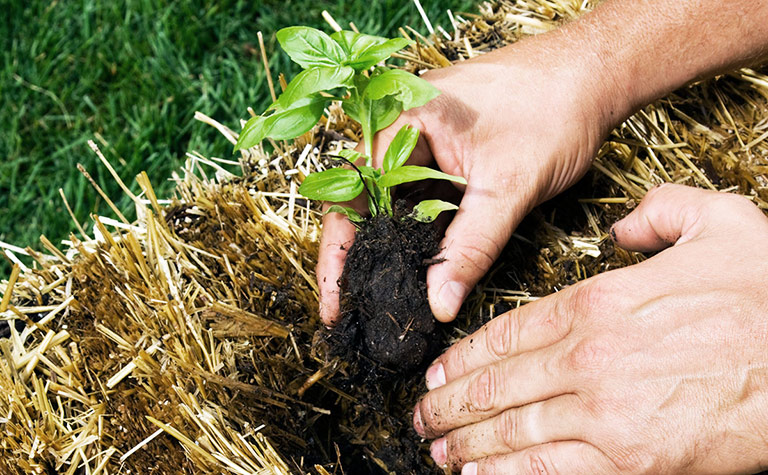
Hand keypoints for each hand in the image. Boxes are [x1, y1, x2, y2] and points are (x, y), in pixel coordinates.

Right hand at [317, 31, 621, 324]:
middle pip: (364, 201)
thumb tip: (438, 303)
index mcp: (403, 121)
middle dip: (359, 255)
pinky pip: (419, 195)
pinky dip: (418, 229)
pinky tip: (419, 262)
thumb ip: (470, 248)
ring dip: (391, 244)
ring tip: (381, 292)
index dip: (339, 253)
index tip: (334, 300)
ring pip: (394, 202)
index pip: (351, 196)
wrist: (594, 74)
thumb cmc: (554, 110)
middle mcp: (403, 127)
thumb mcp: (508, 188)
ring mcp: (424, 138)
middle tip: (352, 307)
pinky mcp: (446, 150)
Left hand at [413, 184, 767, 473]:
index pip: (506, 332)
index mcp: (597, 301)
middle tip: (422, 418)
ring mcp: (605, 409)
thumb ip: (659, 214)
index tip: (439, 373)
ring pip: (511, 428)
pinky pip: (548, 469)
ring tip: (436, 450)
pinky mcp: (633, 460)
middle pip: (497, 383)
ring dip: (465, 442)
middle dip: (450, 404)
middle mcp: (588, 355)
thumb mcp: (719, 223)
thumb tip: (623, 227)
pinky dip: (505, 474)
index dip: (464, 356)